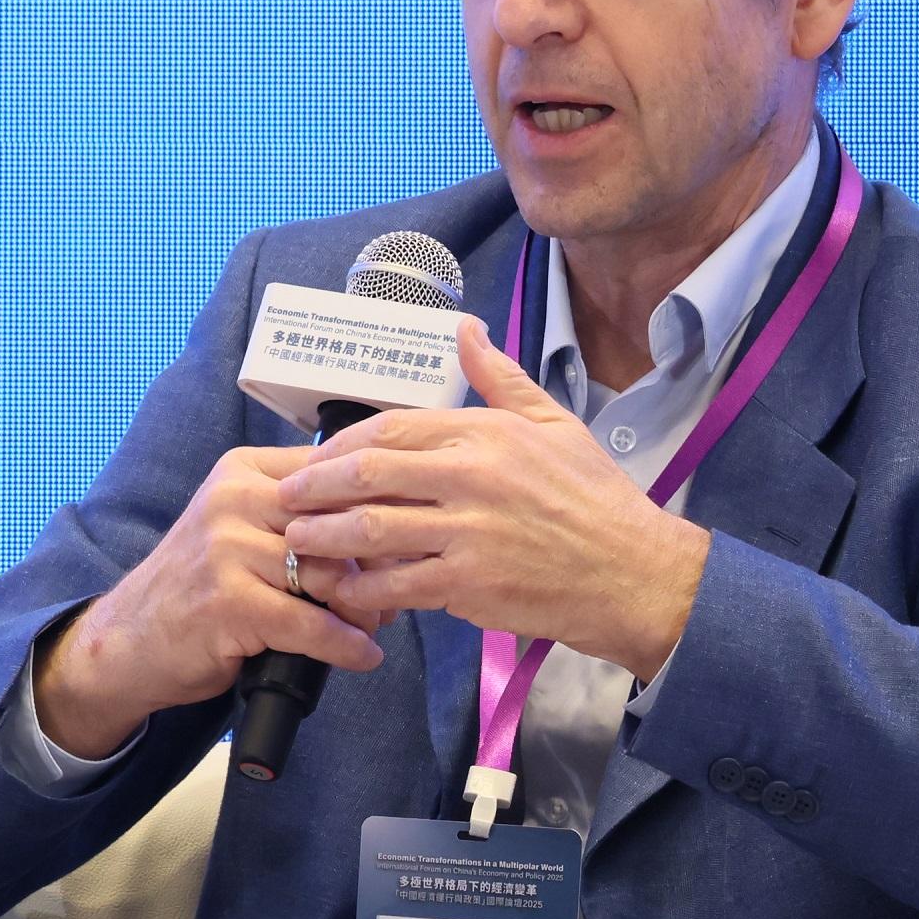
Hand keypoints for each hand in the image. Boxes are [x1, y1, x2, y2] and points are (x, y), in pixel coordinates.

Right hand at [33, 443, 389, 758]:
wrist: (128, 640)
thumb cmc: (198, 588)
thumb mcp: (241, 528)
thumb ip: (299, 515)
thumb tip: (388, 522)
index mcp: (245, 471)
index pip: (334, 472)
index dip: (382, 502)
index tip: (413, 529)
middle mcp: (234, 499)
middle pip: (339, 519)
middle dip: (379, 559)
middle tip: (399, 588)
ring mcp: (226, 549)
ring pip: (330, 573)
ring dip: (365, 606)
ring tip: (375, 623)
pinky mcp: (227, 601)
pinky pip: (309, 623)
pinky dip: (344, 645)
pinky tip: (362, 655)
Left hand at [275, 320, 710, 679]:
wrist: (633, 573)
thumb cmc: (596, 500)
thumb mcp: (555, 423)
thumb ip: (500, 379)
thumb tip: (465, 330)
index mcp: (486, 432)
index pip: (392, 428)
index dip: (342, 444)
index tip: (315, 459)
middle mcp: (472, 475)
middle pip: (369, 473)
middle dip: (316, 486)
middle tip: (285, 498)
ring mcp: (468, 532)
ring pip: (372, 529)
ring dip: (325, 536)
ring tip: (295, 541)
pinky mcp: (469, 584)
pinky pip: (396, 583)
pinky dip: (362, 586)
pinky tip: (343, 588)